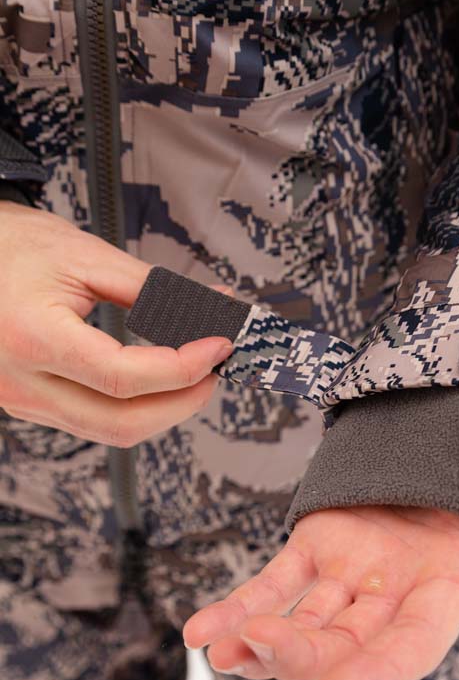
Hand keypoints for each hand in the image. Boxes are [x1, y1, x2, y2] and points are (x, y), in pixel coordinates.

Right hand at [0, 202, 234, 445]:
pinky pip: (92, 421)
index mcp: (31, 338)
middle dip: (182, 402)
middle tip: (214, 368)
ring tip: (193, 372)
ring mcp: (23, 401)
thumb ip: (152, 288)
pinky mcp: (30, 404)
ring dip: (162, 410)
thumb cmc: (13, 248)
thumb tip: (209, 307)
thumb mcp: (85, 258)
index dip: (182, 368)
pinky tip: (157, 380)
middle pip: (121, 423)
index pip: (123, 378)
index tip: (217, 345)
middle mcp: (22, 384)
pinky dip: (135, 407)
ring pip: (110, 431)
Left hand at [184, 391, 458, 679]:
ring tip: (222, 648)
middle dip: (307, 655)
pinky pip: (276, 583)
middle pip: (353, 642)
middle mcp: (402, 589)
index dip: (385, 666)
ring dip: (264, 639)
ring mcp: (357, 571)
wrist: (453, 402)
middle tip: (260, 649)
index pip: (420, 638)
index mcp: (455, 578)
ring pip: (307, 620)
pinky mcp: (320, 544)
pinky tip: (201, 632)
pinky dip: (241, 606)